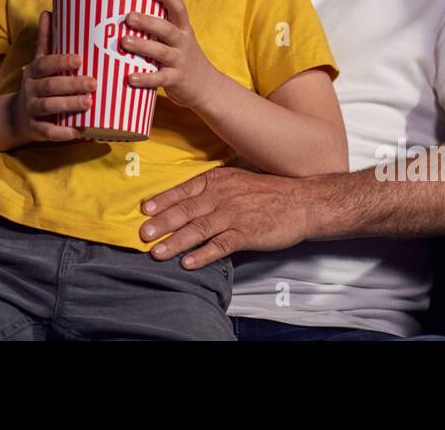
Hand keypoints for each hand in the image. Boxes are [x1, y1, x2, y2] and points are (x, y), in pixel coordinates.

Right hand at [11, 10, 91, 143]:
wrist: (14, 117)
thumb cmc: (37, 84)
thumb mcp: (39, 63)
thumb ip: (45, 40)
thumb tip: (48, 11)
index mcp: (33, 72)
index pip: (45, 64)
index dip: (61, 61)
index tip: (80, 59)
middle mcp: (30, 90)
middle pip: (49, 86)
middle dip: (71, 85)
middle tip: (93, 83)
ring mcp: (31, 110)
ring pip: (49, 107)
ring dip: (69, 105)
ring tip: (89, 103)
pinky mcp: (35, 130)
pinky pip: (48, 132)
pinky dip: (63, 133)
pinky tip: (81, 131)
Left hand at [122, 0, 218, 111]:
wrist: (207, 87)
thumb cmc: (184, 58)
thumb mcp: (180, 39)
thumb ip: (161, 27)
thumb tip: (130, 8)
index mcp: (183, 30)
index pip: (179, 9)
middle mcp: (183, 43)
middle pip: (167, 30)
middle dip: (148, 22)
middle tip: (129, 17)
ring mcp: (180, 62)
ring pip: (162, 52)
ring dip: (142, 46)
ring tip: (124, 41)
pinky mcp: (176, 80)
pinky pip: (160, 79)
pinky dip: (145, 78)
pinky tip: (130, 77)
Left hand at [138, 166, 310, 268]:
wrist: (302, 202)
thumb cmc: (268, 192)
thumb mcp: (236, 180)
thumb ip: (212, 189)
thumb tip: (186, 200)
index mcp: (218, 180)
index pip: (184, 189)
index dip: (162, 200)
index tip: (144, 210)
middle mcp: (222, 196)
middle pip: (186, 210)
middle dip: (162, 223)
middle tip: (142, 234)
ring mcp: (234, 215)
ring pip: (198, 228)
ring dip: (175, 241)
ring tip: (157, 253)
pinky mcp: (246, 234)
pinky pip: (220, 245)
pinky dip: (203, 254)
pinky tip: (188, 263)